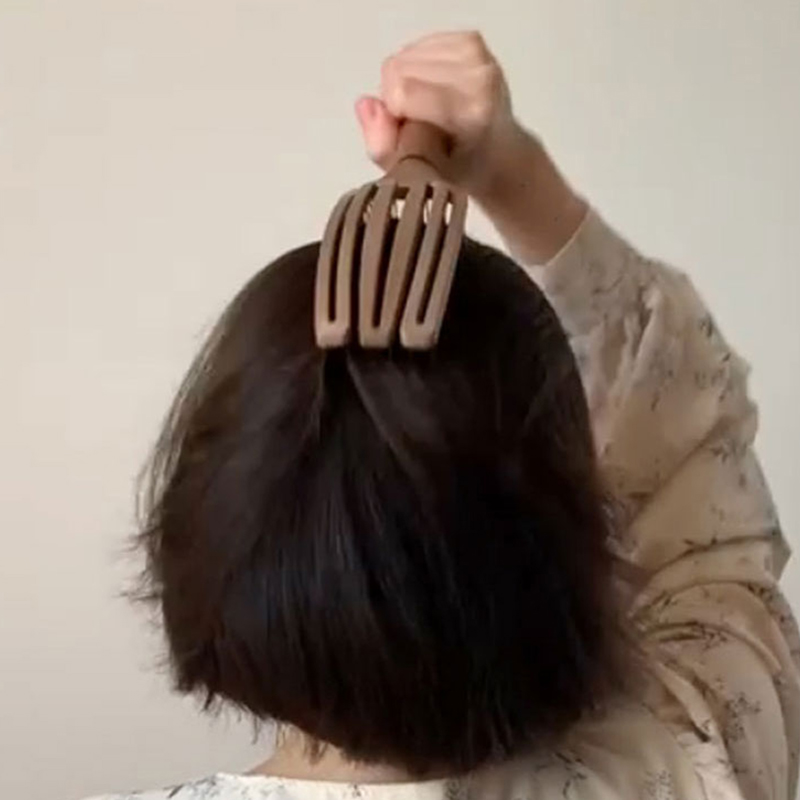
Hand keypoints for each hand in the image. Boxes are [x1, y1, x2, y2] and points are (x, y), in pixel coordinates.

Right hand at [355, 31, 520, 196]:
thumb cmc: (457, 172)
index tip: (407, 135)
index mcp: (472, 114)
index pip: (403, 91)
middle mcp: (480, 77)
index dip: (392, 113)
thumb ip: (384, 146)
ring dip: (404, 85)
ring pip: (403, 57)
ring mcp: (478, 54)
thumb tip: (366, 104)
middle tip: (416, 124)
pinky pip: (415, 48)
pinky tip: (431, 92)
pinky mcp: (470, 40)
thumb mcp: (415, 177)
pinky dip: (414, 71)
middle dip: (396, 98)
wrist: (498, 154)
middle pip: (398, 69)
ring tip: (426, 110)